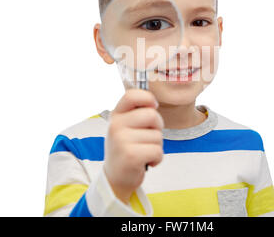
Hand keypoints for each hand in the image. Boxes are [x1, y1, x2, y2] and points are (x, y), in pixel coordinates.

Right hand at [103, 89, 163, 204]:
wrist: (116, 178)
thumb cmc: (126, 149)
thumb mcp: (125, 127)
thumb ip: (136, 113)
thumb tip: (153, 102)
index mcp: (116, 115)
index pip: (131, 95)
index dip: (148, 98)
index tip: (153, 107)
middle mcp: (116, 125)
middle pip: (152, 115)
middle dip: (158, 128)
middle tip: (148, 138)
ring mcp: (121, 140)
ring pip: (157, 136)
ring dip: (156, 146)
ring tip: (144, 152)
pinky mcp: (130, 156)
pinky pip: (158, 150)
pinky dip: (157, 158)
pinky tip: (147, 161)